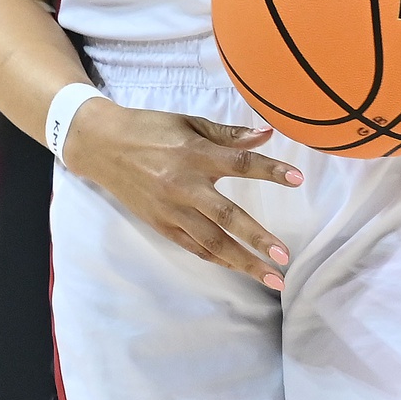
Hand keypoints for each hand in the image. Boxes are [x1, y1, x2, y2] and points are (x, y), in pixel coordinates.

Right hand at [65, 98, 302, 287]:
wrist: (102, 145)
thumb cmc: (150, 128)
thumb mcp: (189, 122)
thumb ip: (229, 133)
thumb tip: (267, 132)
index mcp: (195, 154)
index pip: (240, 163)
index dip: (270, 170)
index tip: (297, 179)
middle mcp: (184, 186)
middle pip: (227, 216)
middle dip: (257, 239)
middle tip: (284, 257)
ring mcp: (171, 210)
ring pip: (211, 242)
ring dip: (242, 262)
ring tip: (270, 277)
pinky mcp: (160, 225)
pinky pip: (193, 247)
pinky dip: (218, 259)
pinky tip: (239, 267)